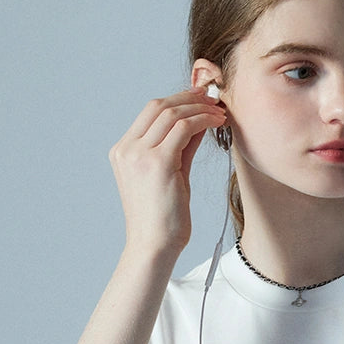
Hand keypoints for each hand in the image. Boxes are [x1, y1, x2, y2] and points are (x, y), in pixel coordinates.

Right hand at [108, 89, 226, 257]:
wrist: (154, 246)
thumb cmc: (163, 219)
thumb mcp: (172, 174)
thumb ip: (181, 146)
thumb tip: (198, 121)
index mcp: (123, 151)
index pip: (150, 111)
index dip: (177, 99)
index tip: (200, 98)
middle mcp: (127, 149)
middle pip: (159, 106)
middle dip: (189, 97)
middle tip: (213, 98)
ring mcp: (139, 155)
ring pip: (172, 113)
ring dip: (199, 107)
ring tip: (219, 111)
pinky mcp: (157, 163)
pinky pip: (183, 128)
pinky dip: (202, 120)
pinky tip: (217, 122)